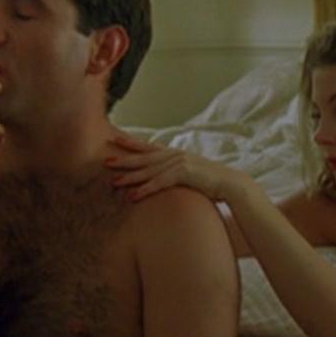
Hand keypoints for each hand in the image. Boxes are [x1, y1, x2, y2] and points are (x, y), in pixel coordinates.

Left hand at [106, 137, 250, 202]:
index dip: (131, 144)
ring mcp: (179, 163)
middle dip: (124, 159)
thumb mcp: (191, 173)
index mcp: (176, 154)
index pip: (149, 147)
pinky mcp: (184, 174)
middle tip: (105, 161)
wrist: (230, 184)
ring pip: (149, 171)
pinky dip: (145, 189)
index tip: (114, 140)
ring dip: (130, 177)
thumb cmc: (211, 182)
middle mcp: (175, 155)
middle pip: (144, 158)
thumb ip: (177, 171)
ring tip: (113, 182)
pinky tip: (133, 196)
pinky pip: (159, 183)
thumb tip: (167, 176)